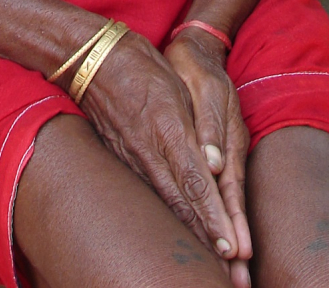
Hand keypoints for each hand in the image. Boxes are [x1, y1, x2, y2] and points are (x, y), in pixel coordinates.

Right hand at [76, 29, 242, 264]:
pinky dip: (171, 218)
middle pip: (185, 206)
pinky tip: (185, 231)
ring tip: (215, 262)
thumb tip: (213, 168)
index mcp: (169, 133)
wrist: (97, 61)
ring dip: (194, 235)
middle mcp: (151, 154)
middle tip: (232, 271)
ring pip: (170, 206)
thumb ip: (197, 128)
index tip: (231, 246)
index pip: (196, 185)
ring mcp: (136, 161)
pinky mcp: (126, 161)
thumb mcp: (175, 90)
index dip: (214, 218)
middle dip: (209, 239)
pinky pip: (153, 195)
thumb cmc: (145, 69)